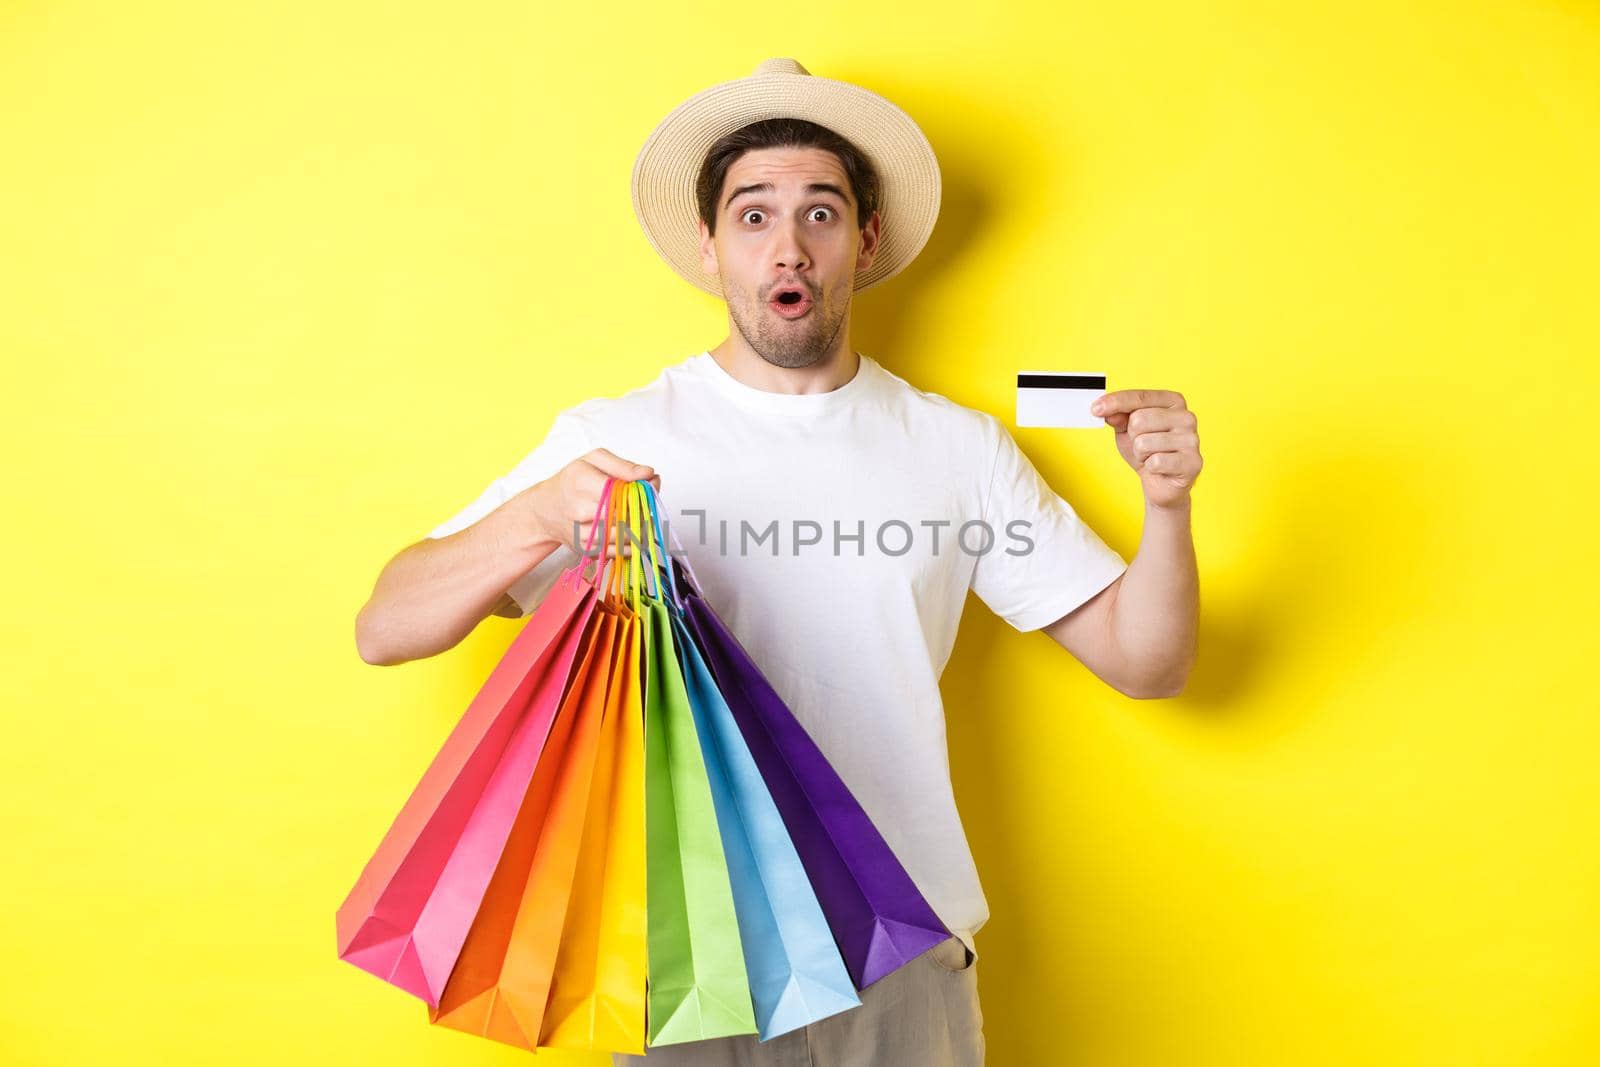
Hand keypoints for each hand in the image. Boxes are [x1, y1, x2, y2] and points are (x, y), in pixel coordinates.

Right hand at [523, 449, 659, 553]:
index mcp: (582, 482)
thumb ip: (623, 466)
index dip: (642, 491)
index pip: (623, 491)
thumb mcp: (593, 460)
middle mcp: (580, 510)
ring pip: (627, 537)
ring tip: (641, 516)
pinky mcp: (588, 550)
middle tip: (647, 503)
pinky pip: (620, 552)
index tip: (650, 487)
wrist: (546, 509)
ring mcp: (583, 533)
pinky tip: (630, 531)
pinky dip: (631, 543)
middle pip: (627, 516)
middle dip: (645, 511)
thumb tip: (648, 474)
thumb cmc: (571, 482)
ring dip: (642, 528)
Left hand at [1089, 390, 1201, 509]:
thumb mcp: (1126, 430)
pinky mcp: (1193, 462)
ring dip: (1140, 454)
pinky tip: (1160, 468)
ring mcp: (1192, 439)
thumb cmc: (1147, 451)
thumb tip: (1107, 411)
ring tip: (1151, 457)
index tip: (1095, 409)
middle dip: (1132, 437)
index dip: (1114, 402)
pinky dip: (1150, 468)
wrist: (1161, 483)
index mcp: (1173, 402)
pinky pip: (1156, 462)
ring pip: (1144, 442)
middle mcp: (1187, 417)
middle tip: (1142, 445)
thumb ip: (1118, 416)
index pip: (1139, 397)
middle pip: (1139, 419)